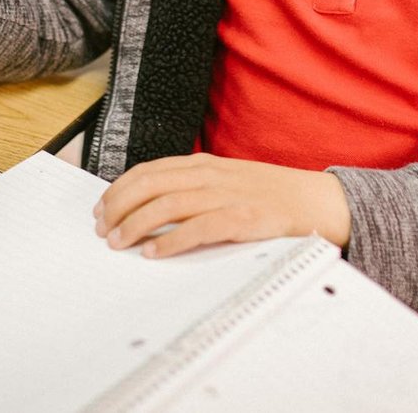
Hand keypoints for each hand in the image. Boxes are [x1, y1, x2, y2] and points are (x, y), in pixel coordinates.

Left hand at [93, 154, 351, 258]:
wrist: (316, 201)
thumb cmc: (268, 195)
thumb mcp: (226, 180)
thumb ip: (192, 187)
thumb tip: (149, 205)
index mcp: (203, 164)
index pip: (149, 171)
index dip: (119, 189)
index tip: (101, 208)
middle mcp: (210, 175)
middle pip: (150, 185)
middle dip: (119, 207)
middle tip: (102, 229)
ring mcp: (226, 196)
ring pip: (167, 205)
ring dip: (136, 225)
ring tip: (119, 243)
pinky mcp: (242, 219)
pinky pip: (198, 228)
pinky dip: (171, 240)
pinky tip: (153, 253)